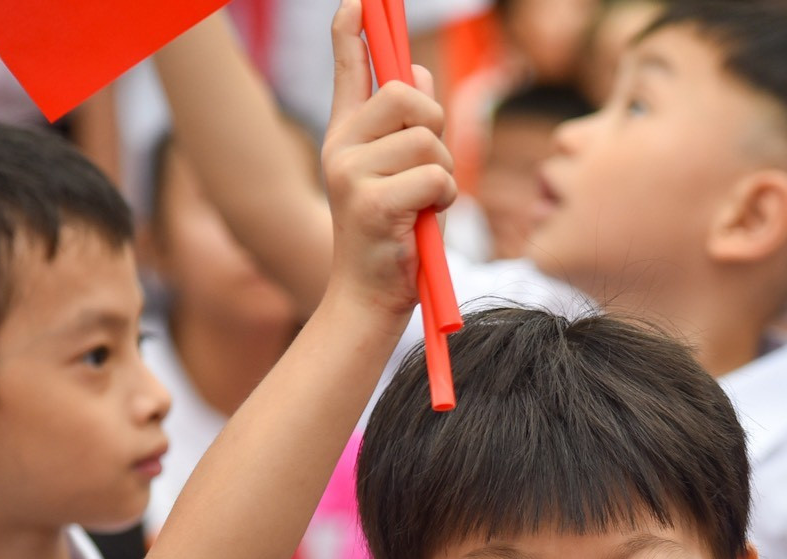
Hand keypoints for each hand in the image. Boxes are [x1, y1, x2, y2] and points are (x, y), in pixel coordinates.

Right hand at [320, 0, 456, 322]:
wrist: (370, 300)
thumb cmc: (394, 238)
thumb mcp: (400, 175)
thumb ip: (406, 128)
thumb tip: (420, 71)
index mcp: (346, 137)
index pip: (349, 69)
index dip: (352, 31)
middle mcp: (341, 148)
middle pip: (408, 96)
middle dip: (436, 127)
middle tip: (430, 169)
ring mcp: (351, 175)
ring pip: (428, 141)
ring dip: (445, 175)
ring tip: (426, 205)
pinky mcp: (373, 204)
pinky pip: (435, 177)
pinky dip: (445, 199)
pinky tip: (426, 221)